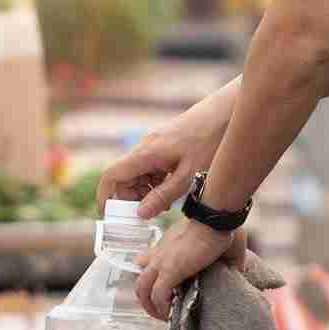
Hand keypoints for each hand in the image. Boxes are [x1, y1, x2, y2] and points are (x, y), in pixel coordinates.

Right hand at [97, 84, 234, 219]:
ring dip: (146, 192)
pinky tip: (173, 189)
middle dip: (131, 198)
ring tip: (167, 203)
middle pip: (124, 178)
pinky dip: (156, 182)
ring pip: (138, 174)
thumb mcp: (187, 176)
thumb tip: (140, 214)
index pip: (111, 175)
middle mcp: (144, 148)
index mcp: (145, 153)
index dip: (104, 196)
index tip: (108, 215)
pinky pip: (150, 168)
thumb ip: (163, 196)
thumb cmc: (208, 141)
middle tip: (149, 214)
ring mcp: (153, 146)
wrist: (223, 114)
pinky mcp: (162, 147)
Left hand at [135, 210, 240, 318]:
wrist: (215, 218)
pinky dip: (161, 307)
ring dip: (150, 306)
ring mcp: (162, 262)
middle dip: (146, 297)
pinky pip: (157, 295)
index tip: (161, 289)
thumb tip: (237, 274)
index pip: (148, 260)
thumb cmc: (221, 226)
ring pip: (141, 288)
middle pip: (140, 277)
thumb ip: (225, 261)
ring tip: (163, 316)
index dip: (151, 276)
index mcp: (169, 245)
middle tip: (160, 309)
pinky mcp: (169, 271)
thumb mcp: (220, 245)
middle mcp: (160, 253)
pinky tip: (170, 314)